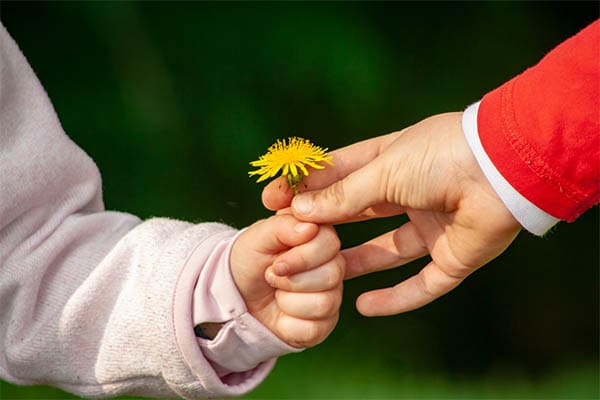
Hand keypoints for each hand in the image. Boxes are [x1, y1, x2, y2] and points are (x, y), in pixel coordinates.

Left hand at [230, 215, 343, 347]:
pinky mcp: (325, 323)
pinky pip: (314, 329)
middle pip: (332, 275)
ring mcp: (332, 295)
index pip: (330, 245)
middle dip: (291, 280)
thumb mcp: (257, 238)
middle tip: (272, 276)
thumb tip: (310, 228)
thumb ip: (282, 227)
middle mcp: (333, 265)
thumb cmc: (250, 259)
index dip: (302, 257)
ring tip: (277, 293)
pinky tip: (281, 313)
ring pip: (324, 304)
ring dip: (287, 301)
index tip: (277, 263)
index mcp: (320, 237)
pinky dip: (287, 324)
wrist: (237, 294)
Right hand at [262, 112, 520, 315]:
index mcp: (390, 161)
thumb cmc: (439, 155)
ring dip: (354, 264)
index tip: (272, 199)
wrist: (504, 170)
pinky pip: (421, 284)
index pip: (337, 175)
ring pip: (385, 251)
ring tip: (319, 277)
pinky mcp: (453, 256)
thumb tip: (299, 209)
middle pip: (356, 214)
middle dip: (322, 226)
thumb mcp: (381, 171)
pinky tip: (363, 307)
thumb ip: (342, 195)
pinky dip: (395, 298)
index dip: (305, 188)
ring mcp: (431, 225)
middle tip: (285, 241)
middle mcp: (408, 193)